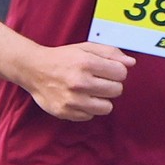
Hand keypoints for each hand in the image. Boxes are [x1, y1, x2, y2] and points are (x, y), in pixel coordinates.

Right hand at [17, 40, 132, 122]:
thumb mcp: (85, 48)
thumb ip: (110, 52)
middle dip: (110, 85)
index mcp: (85, 63)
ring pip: (107, 107)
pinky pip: (90, 116)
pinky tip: (79, 99)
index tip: (107, 71)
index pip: (121, 73)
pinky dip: (87, 109)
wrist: (33, 69)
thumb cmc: (62, 58)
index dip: (116, 71)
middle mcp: (79, 82)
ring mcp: (71, 99)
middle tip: (98, 81)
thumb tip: (131, 63)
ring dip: (101, 99)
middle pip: (117, 90)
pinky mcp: (65, 112)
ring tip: (90, 92)